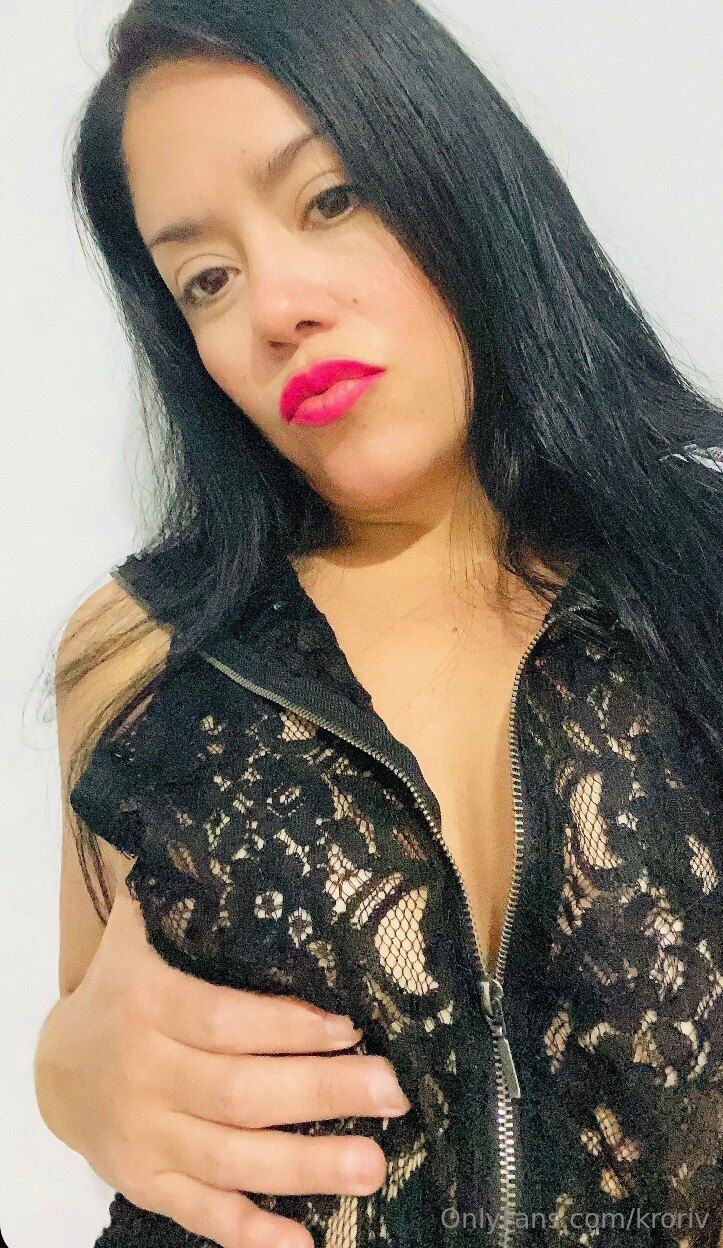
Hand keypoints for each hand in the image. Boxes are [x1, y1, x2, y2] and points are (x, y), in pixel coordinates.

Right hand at [36, 876, 410, 1247]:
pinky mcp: (146, 1184)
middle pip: (237, 1092)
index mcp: (146, 1004)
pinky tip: (305, 1241)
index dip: (286, 1027)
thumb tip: (244, 841)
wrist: (54, 1070)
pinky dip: (250, 1234)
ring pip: (228, 1159)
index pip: (222, 1020)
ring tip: (371, 1163)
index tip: (350, 1026)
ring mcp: (145, 1138)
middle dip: (319, 1093)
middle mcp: (144, 1075)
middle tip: (389, 1093)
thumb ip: (190, 897)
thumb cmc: (123, 989)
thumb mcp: (144, 934)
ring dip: (303, 1167)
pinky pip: (201, 1215)